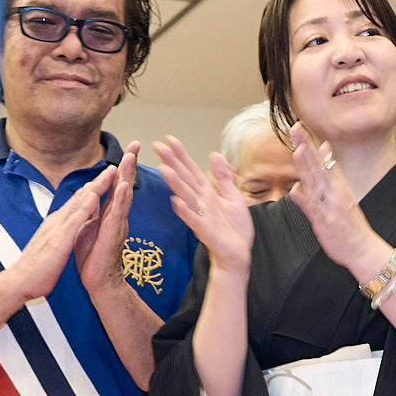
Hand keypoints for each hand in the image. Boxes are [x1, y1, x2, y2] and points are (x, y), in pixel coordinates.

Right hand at [8, 163, 116, 301]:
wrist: (19, 282)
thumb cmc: (36, 268)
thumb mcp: (53, 246)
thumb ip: (60, 235)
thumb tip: (66, 228)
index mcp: (58, 225)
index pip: (77, 203)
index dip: (92, 190)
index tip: (105, 179)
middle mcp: (58, 221)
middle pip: (80, 197)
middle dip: (97, 181)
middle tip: (113, 167)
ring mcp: (58, 227)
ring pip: (79, 202)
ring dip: (95, 186)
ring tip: (110, 173)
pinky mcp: (60, 238)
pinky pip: (75, 219)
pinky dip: (86, 205)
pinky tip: (95, 195)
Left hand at [75, 142, 138, 296]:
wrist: (99, 281)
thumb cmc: (94, 256)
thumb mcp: (90, 226)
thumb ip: (93, 210)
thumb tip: (92, 194)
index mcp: (110, 213)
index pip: (117, 184)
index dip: (123, 166)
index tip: (130, 148)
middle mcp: (117, 216)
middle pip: (125, 184)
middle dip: (130, 163)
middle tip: (137, 143)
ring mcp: (117, 225)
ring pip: (124, 195)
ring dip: (127, 175)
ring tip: (131, 158)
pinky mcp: (113, 235)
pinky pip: (118, 214)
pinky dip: (121, 199)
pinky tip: (123, 186)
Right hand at [154, 135, 251, 272]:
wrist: (238, 256)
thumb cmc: (234, 229)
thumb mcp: (234, 198)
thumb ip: (224, 178)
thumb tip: (214, 154)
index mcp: (207, 194)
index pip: (192, 171)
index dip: (182, 155)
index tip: (169, 139)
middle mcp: (201, 204)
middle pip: (184, 179)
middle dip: (172, 163)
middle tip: (157, 146)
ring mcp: (202, 217)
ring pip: (186, 197)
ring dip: (175, 184)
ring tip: (164, 169)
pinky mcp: (206, 232)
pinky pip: (194, 220)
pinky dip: (185, 211)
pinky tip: (175, 201)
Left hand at [287, 124, 383, 273]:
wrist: (363, 249)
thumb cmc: (350, 225)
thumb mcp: (343, 194)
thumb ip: (332, 172)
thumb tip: (325, 149)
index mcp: (338, 186)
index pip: (323, 159)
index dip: (311, 142)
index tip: (300, 125)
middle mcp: (335, 193)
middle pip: (318, 165)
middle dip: (306, 146)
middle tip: (295, 128)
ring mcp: (330, 206)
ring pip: (316, 183)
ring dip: (306, 166)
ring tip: (298, 149)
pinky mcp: (325, 222)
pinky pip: (313, 210)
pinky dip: (304, 200)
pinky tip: (295, 190)